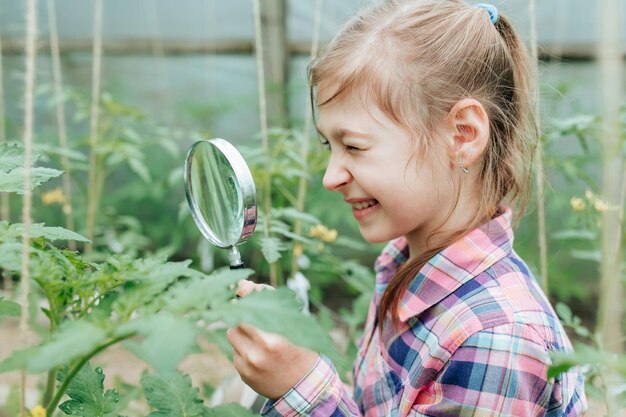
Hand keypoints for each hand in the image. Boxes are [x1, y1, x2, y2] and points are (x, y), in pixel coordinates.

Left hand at [227, 280, 318, 399]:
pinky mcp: (243, 374)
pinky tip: (259, 351)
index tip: (242, 291)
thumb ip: (267, 299)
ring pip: (232, 335)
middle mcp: (257, 354)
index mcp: (271, 340)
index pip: (245, 310)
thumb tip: (242, 285)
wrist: (304, 384)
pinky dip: (243, 347)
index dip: (243, 298)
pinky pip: (235, 352)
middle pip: (235, 321)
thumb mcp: (291, 320)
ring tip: (258, 335)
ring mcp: (248, 366)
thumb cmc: (300, 346)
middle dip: (243, 314)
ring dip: (241, 331)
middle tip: (254, 313)